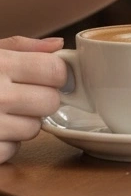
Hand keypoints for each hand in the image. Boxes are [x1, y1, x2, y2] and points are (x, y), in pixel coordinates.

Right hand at [0, 37, 66, 163]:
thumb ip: (20, 46)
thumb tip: (59, 45)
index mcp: (0, 64)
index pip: (55, 70)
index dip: (55, 73)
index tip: (46, 75)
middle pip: (50, 102)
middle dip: (41, 99)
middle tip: (22, 95)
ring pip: (34, 129)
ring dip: (24, 123)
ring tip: (3, 111)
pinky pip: (12, 150)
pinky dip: (6, 142)